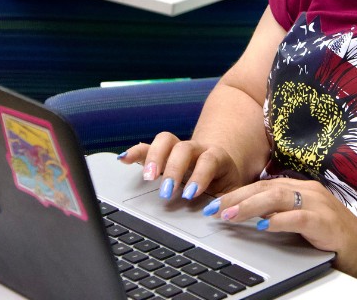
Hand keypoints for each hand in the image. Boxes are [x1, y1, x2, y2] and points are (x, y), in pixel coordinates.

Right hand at [119, 132, 245, 200]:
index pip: (209, 160)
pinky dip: (136, 152)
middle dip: (173, 168)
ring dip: (154, 157)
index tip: (190, 193)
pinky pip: (148, 147)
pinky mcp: (163, 153)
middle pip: (184, 148)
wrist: (222, 165)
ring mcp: (179, 149)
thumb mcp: (233, 194)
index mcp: (217, 158)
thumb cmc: (226, 185)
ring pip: (166, 140)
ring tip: (147, 177)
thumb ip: (230, 202)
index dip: (200, 175)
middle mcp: (196, 149)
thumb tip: (223, 215)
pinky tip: (123, 160)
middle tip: (166, 191)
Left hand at [201, 177, 356, 277]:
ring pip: (278, 197)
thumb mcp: (302, 222)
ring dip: (251, 206)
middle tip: (213, 208)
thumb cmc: (332, 239)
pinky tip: (263, 225)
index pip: (262, 185)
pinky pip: (298, 217)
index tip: (214, 204)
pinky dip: (278, 220)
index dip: (237, 193)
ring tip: (230, 215)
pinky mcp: (325, 222)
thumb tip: (246, 217)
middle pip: (265, 187)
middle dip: (236, 197)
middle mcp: (308, 190)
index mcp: (300, 188)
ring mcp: (318, 203)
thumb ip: (280, 215)